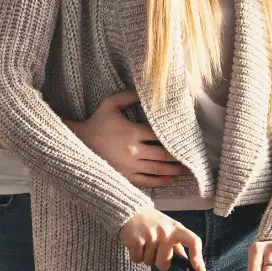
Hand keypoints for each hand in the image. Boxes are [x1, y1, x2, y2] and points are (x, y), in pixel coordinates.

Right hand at [68, 91, 189, 187]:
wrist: (77, 143)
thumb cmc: (96, 121)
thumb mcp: (110, 103)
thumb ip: (130, 95)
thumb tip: (147, 89)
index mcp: (132, 132)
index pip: (159, 135)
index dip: (174, 136)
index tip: (186, 136)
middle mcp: (133, 150)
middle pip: (163, 154)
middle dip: (179, 156)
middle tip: (193, 156)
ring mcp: (129, 165)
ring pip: (157, 170)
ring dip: (174, 170)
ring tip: (187, 170)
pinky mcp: (124, 176)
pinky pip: (146, 181)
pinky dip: (160, 181)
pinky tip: (170, 179)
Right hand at [119, 207, 205, 270]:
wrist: (130, 209)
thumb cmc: (151, 221)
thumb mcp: (168, 227)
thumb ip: (177, 243)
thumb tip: (189, 260)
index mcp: (176, 228)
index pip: (193, 241)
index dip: (198, 257)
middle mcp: (166, 232)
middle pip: (164, 264)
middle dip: (157, 260)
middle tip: (153, 247)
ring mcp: (151, 236)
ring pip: (149, 262)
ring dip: (145, 256)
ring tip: (143, 241)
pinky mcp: (137, 240)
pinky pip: (137, 260)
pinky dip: (135, 255)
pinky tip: (135, 243)